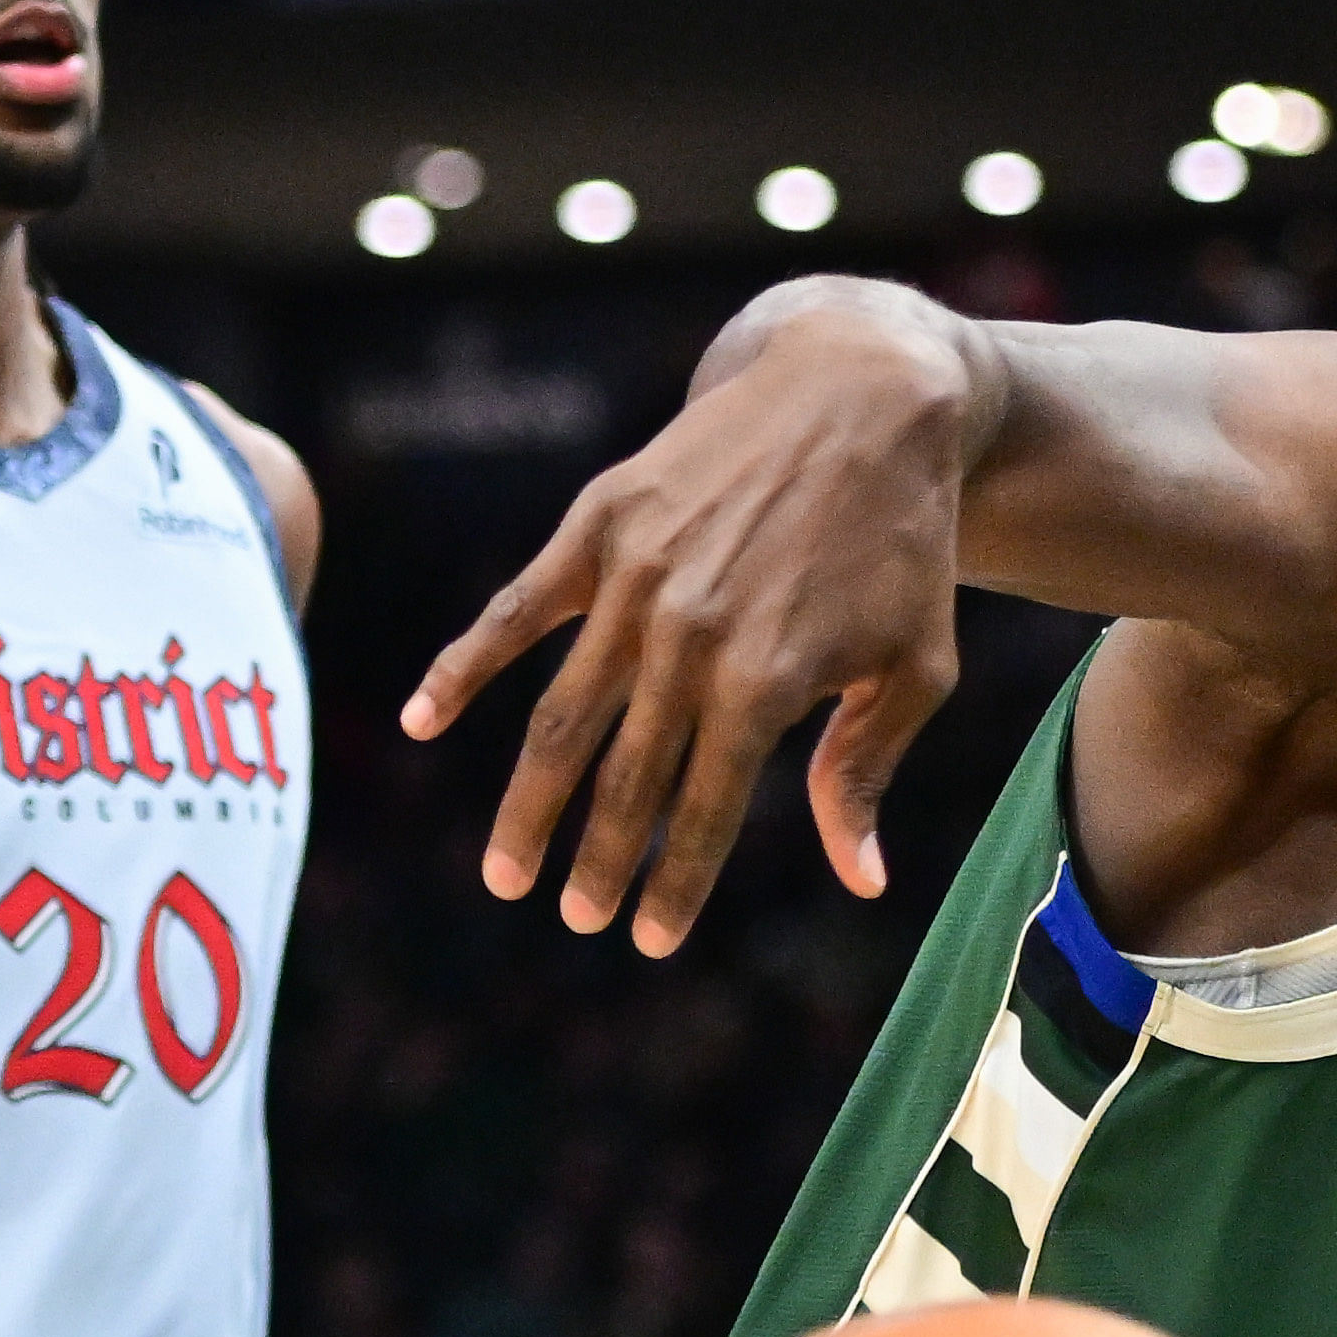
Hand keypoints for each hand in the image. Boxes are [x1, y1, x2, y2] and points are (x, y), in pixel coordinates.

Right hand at [400, 283, 975, 954]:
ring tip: (506, 872)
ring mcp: (633, 579)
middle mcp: (686, 637)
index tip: (647, 941)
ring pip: (560, 716)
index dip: (672, 886)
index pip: (702, 812)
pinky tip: (423, 721)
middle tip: (573, 916)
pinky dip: (463, 666)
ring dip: (528, 802)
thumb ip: (865, 770)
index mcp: (764, 682)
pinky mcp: (599, 525)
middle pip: (623, 778)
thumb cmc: (902, 546)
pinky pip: (516, 611)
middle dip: (595, 858)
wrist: (861, 395)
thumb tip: (859, 878)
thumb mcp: (913, 666)